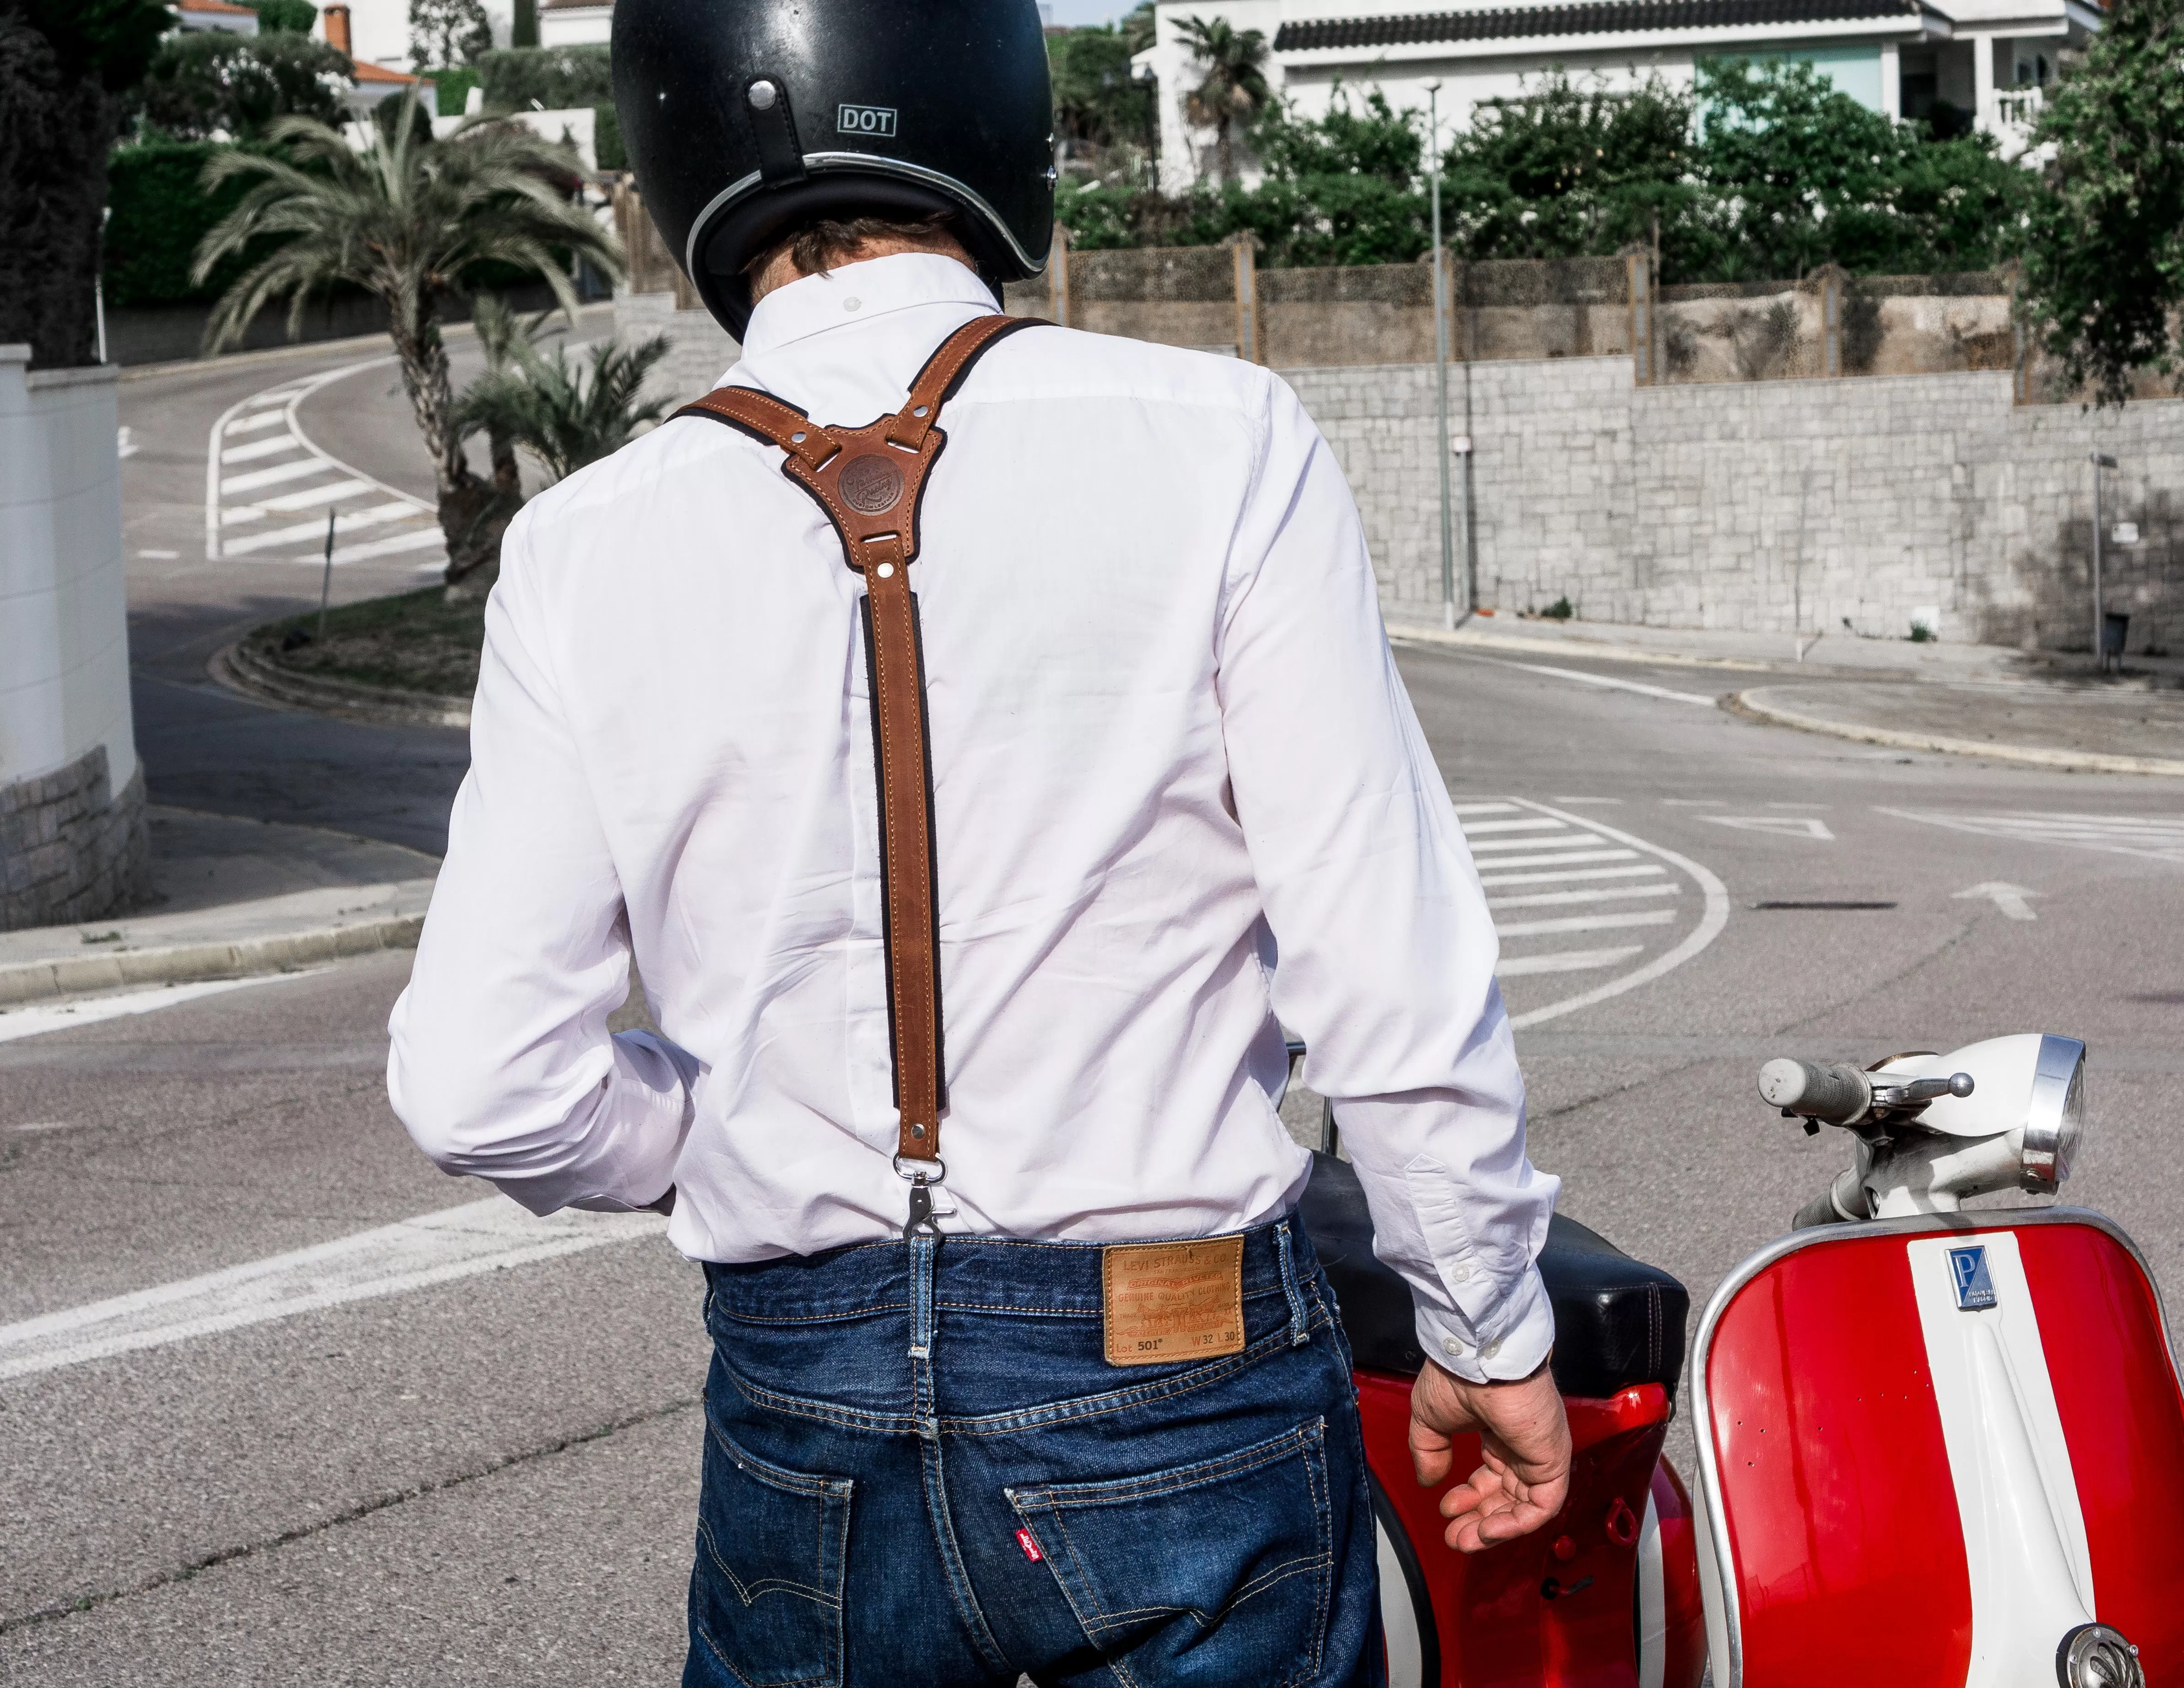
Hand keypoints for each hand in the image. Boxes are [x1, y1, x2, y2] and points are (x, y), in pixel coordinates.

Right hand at [1408, 1355, 1570, 1551]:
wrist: (1480, 1360)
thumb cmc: (1456, 1380)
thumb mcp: (1430, 1418)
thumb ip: (1429, 1451)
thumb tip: (1428, 1482)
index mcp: (1497, 1432)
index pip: (1490, 1477)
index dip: (1468, 1499)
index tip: (1445, 1509)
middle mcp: (1522, 1446)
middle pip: (1506, 1496)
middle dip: (1479, 1521)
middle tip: (1454, 1538)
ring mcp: (1540, 1455)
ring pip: (1524, 1506)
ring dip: (1495, 1529)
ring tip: (1465, 1541)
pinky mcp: (1553, 1462)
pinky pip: (1541, 1506)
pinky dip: (1516, 1524)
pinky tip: (1487, 1531)